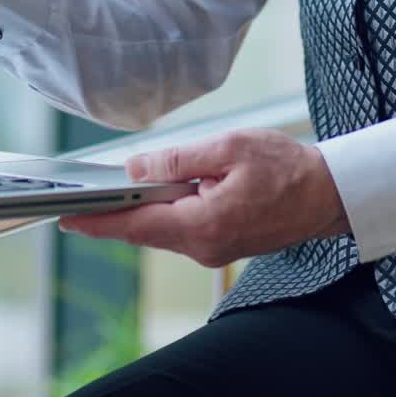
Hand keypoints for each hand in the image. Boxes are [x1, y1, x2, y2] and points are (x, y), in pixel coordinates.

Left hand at [58, 129, 349, 267]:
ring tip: (121, 184)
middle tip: (83, 193)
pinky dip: (166, 208)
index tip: (67, 217)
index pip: (137, 226)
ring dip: (143, 206)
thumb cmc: (286, 167)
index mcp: (203, 225)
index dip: (98, 221)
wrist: (328, 193)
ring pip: (163, 227)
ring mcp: (213, 248)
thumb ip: (179, 160)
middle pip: (145, 229)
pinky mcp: (221, 241)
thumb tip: (137, 167)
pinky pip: (182, 226)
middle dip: (115, 210)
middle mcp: (204, 246)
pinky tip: (161, 188)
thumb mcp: (228, 148)